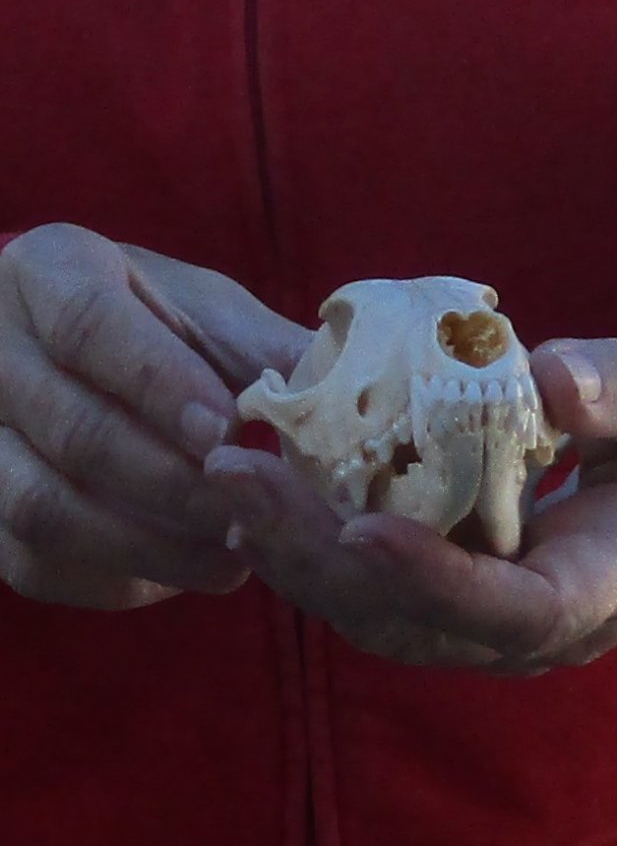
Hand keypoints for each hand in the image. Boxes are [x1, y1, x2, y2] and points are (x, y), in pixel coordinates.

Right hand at [0, 223, 309, 608]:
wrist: (68, 356)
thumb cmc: (156, 325)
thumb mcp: (207, 314)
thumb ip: (265, 350)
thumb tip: (349, 396)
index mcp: (51, 273)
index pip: (91, 325)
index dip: (161, 384)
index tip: (226, 433)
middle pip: (75, 431)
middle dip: (176, 485)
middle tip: (254, 513)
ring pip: (45, 509)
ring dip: (151, 544)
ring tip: (235, 555)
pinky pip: (35, 561)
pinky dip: (118, 576)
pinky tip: (185, 569)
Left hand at [206, 338, 616, 671]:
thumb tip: (546, 379)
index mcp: (606, 582)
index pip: (515, 608)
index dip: (435, 578)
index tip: (359, 522)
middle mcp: (536, 623)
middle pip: (414, 620)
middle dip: (318, 555)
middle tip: (237, 476)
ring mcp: (492, 617)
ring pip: (379, 614)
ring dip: (297, 554)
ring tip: (231, 480)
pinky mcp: (463, 592)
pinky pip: (379, 589)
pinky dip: (317, 548)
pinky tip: (269, 497)